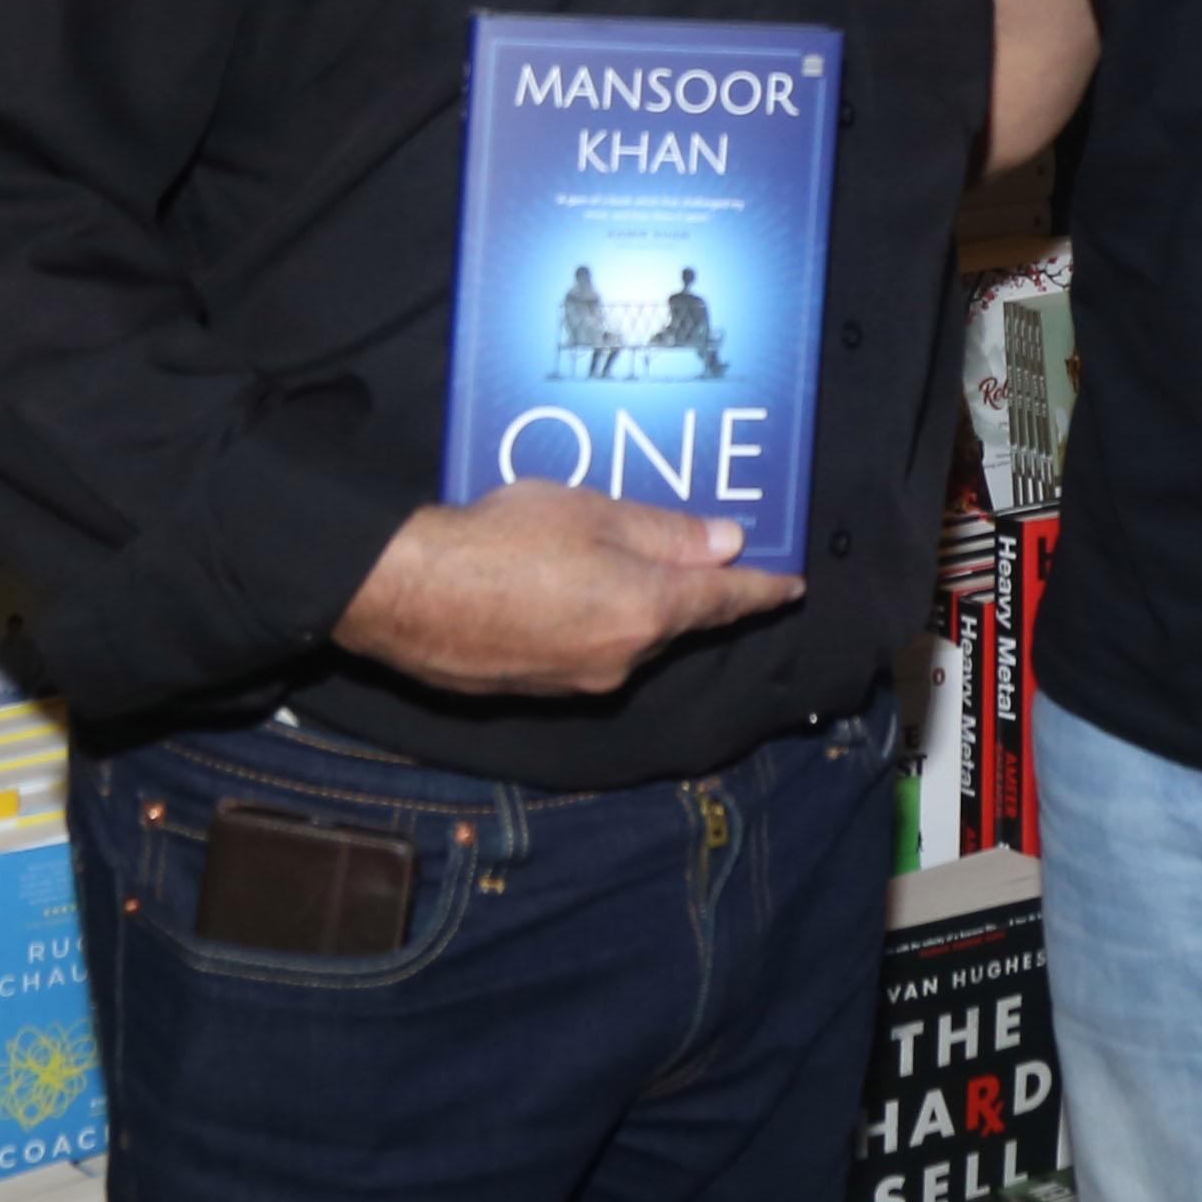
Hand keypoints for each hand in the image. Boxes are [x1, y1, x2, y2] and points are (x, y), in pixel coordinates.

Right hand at [332, 485, 802, 698]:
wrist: (408, 595)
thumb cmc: (502, 541)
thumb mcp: (594, 513)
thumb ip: (666, 532)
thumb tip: (727, 545)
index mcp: (649, 611)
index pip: (726, 601)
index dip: (763, 590)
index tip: (792, 587)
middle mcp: (623, 659)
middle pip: (674, 620)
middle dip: (684, 589)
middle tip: (686, 549)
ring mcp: (578, 682)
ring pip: (627, 637)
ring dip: (627, 604)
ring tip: (594, 559)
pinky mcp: (536, 689)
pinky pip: (582, 651)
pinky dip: (585, 623)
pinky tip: (553, 591)